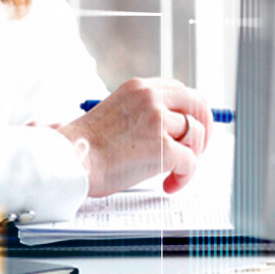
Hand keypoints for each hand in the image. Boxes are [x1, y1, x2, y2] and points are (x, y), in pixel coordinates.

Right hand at [58, 78, 212, 196]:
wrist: (70, 161)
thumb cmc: (86, 146)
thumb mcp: (116, 113)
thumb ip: (142, 114)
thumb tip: (172, 128)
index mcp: (140, 88)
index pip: (181, 90)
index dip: (191, 111)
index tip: (190, 128)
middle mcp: (152, 99)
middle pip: (198, 106)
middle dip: (204, 129)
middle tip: (198, 150)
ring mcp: (158, 122)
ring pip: (197, 135)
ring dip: (192, 156)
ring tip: (174, 172)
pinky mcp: (164, 148)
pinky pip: (191, 162)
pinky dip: (185, 177)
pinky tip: (169, 185)